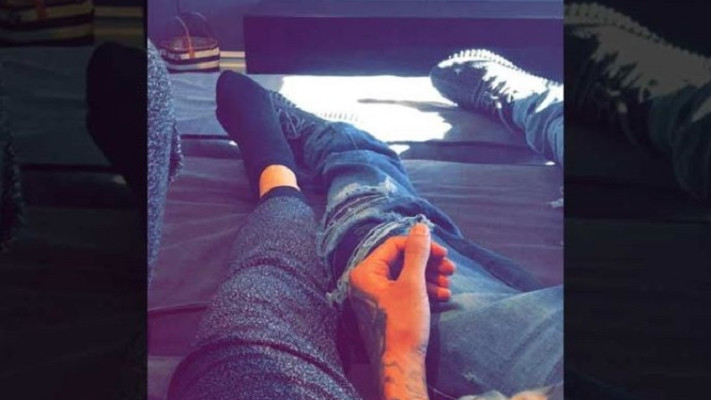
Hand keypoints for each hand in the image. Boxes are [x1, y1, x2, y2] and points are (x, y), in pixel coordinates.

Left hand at [348, 223, 454, 399]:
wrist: (400, 364)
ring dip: (430, 277)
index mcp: (365, 272)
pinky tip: (443, 296)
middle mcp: (366, 282)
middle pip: (401, 260)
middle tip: (450, 268)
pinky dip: (424, 291)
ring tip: (448, 284)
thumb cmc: (402, 324)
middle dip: (428, 263)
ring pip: (406, 276)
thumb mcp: (413, 284)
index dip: (421, 246)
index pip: (394, 245)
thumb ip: (417, 253)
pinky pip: (405, 291)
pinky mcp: (385, 309)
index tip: (444, 253)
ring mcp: (375, 297)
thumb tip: (420, 226)